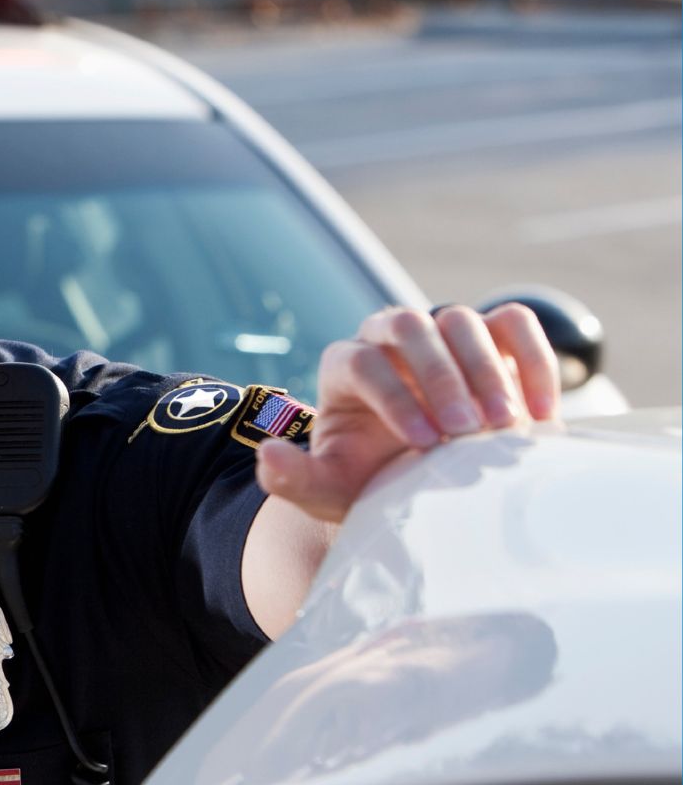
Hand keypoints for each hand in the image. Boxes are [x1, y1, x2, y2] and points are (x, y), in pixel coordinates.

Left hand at [256, 303, 560, 522]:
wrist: (423, 484)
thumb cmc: (369, 484)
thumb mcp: (328, 491)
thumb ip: (291, 478)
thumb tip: (268, 454)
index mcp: (344, 366)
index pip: (363, 363)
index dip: (393, 398)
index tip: (425, 444)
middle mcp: (388, 339)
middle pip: (409, 327)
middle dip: (440, 378)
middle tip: (468, 433)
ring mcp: (442, 334)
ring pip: (461, 320)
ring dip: (486, 370)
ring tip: (504, 427)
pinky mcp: (492, 340)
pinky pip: (514, 325)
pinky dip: (534, 360)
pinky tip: (542, 415)